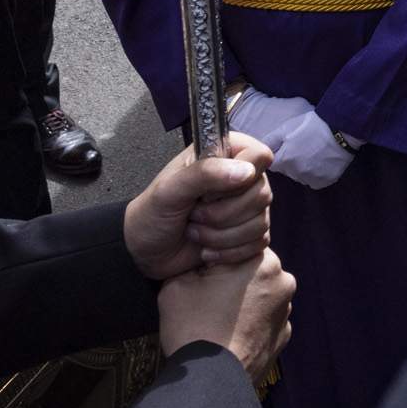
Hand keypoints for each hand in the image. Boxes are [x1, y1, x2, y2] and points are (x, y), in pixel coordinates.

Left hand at [123, 133, 274, 278]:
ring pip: (261, 222)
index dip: (242, 176)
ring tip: (195, 233)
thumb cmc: (151, 214)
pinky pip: (258, 243)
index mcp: (223, 155)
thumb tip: (246, 172)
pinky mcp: (248, 234)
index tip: (211, 192)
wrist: (144, 252)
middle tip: (194, 215)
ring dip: (222, 236)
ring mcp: (246, 207)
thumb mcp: (169, 190)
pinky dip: (229, 252)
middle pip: (262, 193)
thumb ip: (204, 173)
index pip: (259, 156)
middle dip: (224, 215)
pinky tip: (207, 250)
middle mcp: (240, 178)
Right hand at [157, 248, 294, 387]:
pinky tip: (227, 334)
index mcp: (262, 262)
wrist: (209, 381)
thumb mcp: (176, 283)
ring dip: (243, 301)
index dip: (216, 256)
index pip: (238, 244)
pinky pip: (264, 320)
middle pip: (252, 270)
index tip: (201, 271)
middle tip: (205, 296)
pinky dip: (249, 324)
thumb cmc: (192, 327)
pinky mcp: (283, 337)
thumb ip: (191, 262)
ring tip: (215, 319)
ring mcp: (286, 312)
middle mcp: (283, 282)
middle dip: (231, 279)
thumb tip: (197, 260)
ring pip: (260, 295)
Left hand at [230, 89, 354, 190]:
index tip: (288, 147)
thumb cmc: (311, 126)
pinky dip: (317, 174)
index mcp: (285, 161)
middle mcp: (296, 173)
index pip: (274, 166)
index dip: (280, 156)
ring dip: (303, 169)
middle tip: (302, 148)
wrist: (340, 129)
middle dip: (291, 163)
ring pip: (301, 177)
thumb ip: (270, 141)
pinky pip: (315, 180)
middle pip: (288, 173)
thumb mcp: (286, 128)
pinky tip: (321, 161)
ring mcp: (312, 178)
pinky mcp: (325, 181)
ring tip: (313, 153)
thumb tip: (257, 150)